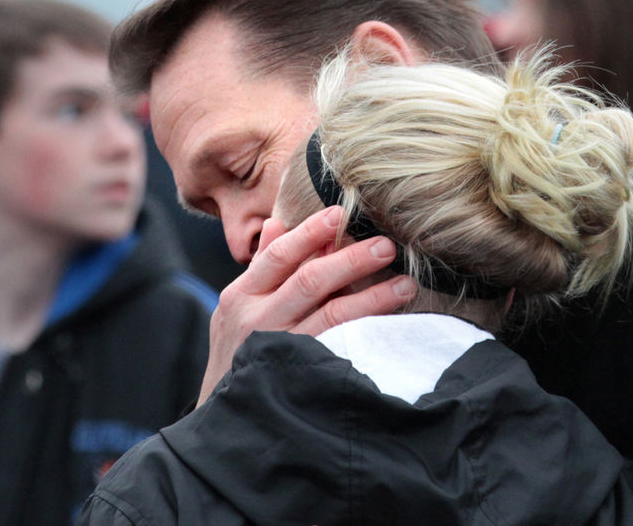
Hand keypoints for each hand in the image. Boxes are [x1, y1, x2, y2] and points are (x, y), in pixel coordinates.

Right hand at [197, 205, 416, 404]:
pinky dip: (365, 334)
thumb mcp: (236, 306)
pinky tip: (390, 325)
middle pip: (310, 281)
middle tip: (386, 246)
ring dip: (372, 298)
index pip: (278, 255)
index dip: (310, 232)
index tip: (339, 214)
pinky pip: (340, 350)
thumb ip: (261, 266)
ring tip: (405, 284)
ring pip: (332, 316)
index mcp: (241, 296)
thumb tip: (279, 223)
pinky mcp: (303, 378)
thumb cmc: (236, 352)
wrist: (227, 416)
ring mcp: (282, 351)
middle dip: (351, 260)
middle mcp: (259, 321)